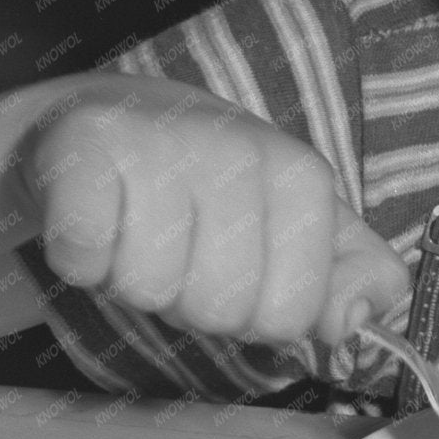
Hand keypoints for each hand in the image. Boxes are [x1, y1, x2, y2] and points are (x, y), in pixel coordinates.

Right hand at [21, 81, 409, 353]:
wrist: (115, 119)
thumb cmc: (213, 188)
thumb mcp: (300, 225)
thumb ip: (352, 278)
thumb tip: (357, 319)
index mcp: (301, 174)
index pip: (290, 314)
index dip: (256, 315)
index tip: (239, 269)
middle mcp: (240, 148)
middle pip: (219, 309)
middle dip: (193, 301)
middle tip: (181, 251)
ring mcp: (164, 140)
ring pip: (149, 288)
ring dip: (134, 278)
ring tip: (138, 230)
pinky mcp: (85, 142)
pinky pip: (83, 255)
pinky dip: (82, 260)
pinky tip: (96, 217)